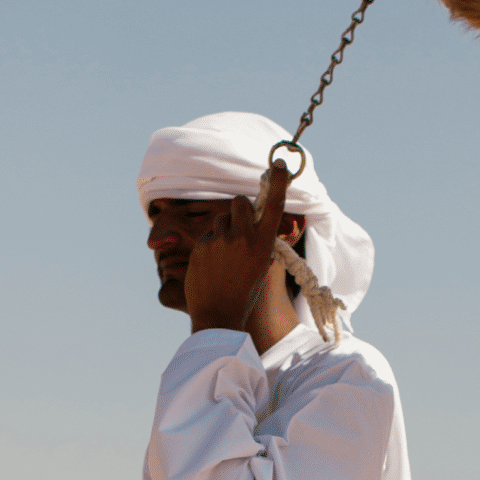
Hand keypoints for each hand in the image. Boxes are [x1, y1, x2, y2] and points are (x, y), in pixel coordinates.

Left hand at [184, 162, 289, 334]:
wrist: (218, 314)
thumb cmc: (243, 291)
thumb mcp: (260, 264)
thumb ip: (258, 240)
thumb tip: (252, 222)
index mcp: (264, 244)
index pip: (274, 205)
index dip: (277, 183)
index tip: (277, 165)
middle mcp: (243, 237)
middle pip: (239, 202)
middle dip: (238, 210)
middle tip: (237, 228)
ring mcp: (221, 240)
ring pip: (221, 218)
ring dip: (223, 229)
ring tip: (223, 255)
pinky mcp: (202, 244)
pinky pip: (208, 233)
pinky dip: (210, 243)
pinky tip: (212, 263)